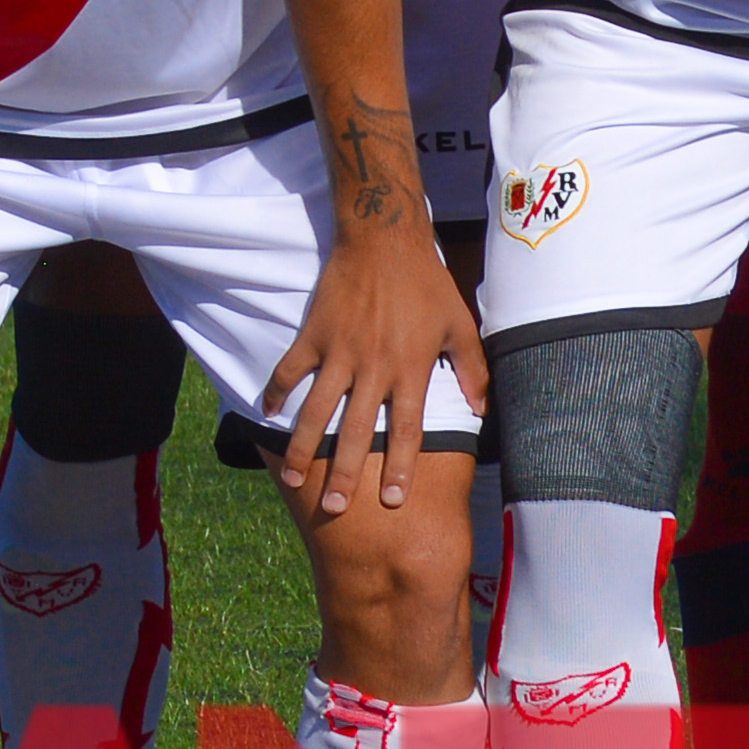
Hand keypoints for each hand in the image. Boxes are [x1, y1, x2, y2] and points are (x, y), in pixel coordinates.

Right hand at [264, 218, 489, 517]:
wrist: (384, 239)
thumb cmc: (427, 282)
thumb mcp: (460, 324)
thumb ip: (472, 370)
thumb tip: (481, 409)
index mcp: (411, 368)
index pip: (407, 429)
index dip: (401, 466)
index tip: (392, 500)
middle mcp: (374, 366)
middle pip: (358, 430)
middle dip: (346, 473)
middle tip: (336, 509)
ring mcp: (340, 351)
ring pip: (318, 409)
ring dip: (304, 447)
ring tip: (293, 479)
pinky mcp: (315, 333)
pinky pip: (291, 369)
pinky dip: (277, 391)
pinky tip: (267, 415)